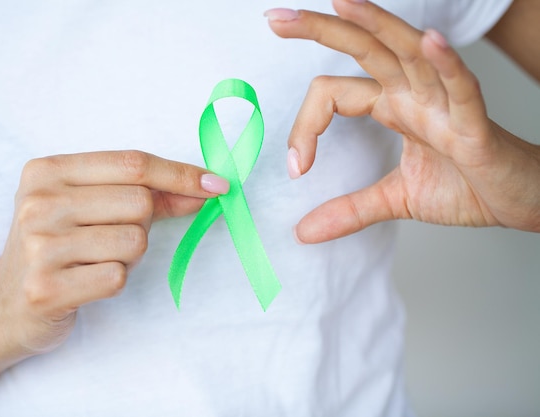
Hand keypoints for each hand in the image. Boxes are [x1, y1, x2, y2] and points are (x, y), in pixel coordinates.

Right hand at [0, 151, 228, 356]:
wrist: (3, 303)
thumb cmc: (57, 246)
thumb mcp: (87, 206)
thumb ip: (144, 193)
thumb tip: (206, 188)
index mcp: (47, 171)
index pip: (133, 164)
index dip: (181, 174)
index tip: (217, 185)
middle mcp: (39, 203)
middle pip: (139, 202)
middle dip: (143, 223)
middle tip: (111, 236)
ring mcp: (39, 246)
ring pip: (134, 241)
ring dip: (128, 255)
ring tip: (93, 259)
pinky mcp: (46, 288)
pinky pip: (118, 277)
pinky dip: (114, 281)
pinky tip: (85, 281)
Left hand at [265, 0, 539, 242]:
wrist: (519, 202)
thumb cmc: (467, 188)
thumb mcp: (395, 200)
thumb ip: (349, 210)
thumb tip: (303, 232)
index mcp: (394, 106)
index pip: (335, 94)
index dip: (306, 127)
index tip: (295, 167)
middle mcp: (415, 95)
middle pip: (365, 49)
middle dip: (321, 30)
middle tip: (275, 19)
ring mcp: (445, 104)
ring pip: (408, 54)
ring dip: (376, 25)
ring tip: (342, 2)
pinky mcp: (476, 125)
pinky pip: (462, 88)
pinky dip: (447, 65)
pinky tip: (430, 42)